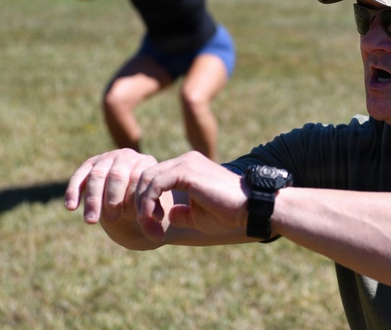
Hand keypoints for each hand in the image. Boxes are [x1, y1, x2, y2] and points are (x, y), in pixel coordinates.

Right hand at [64, 149, 160, 242]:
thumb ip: (152, 223)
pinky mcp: (89, 165)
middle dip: (113, 199)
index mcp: (146, 163)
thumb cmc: (143, 204)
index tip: (134, 218)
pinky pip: (79, 176)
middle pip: (117, 175)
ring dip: (93, 199)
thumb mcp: (150, 211)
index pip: (139, 178)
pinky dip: (73, 191)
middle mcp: (126, 156)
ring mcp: (106, 158)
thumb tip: (157, 238)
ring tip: (92, 221)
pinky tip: (71, 207)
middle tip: (112, 219)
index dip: (134, 199)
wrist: (128, 195)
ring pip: (97, 176)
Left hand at [65, 149, 249, 244]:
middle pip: (143, 176)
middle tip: (147, 229)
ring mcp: (185, 163)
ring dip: (141, 206)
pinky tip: (153, 220)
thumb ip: (181, 211)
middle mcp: (185, 161)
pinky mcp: (187, 171)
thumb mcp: (198, 214)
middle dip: (137, 204)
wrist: (252, 208)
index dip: (144, 201)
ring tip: (150, 228)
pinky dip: (147, 203)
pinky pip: (154, 183)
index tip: (150, 226)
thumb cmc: (229, 213)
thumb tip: (168, 214)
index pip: (152, 177)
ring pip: (145, 179)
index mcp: (187, 168)